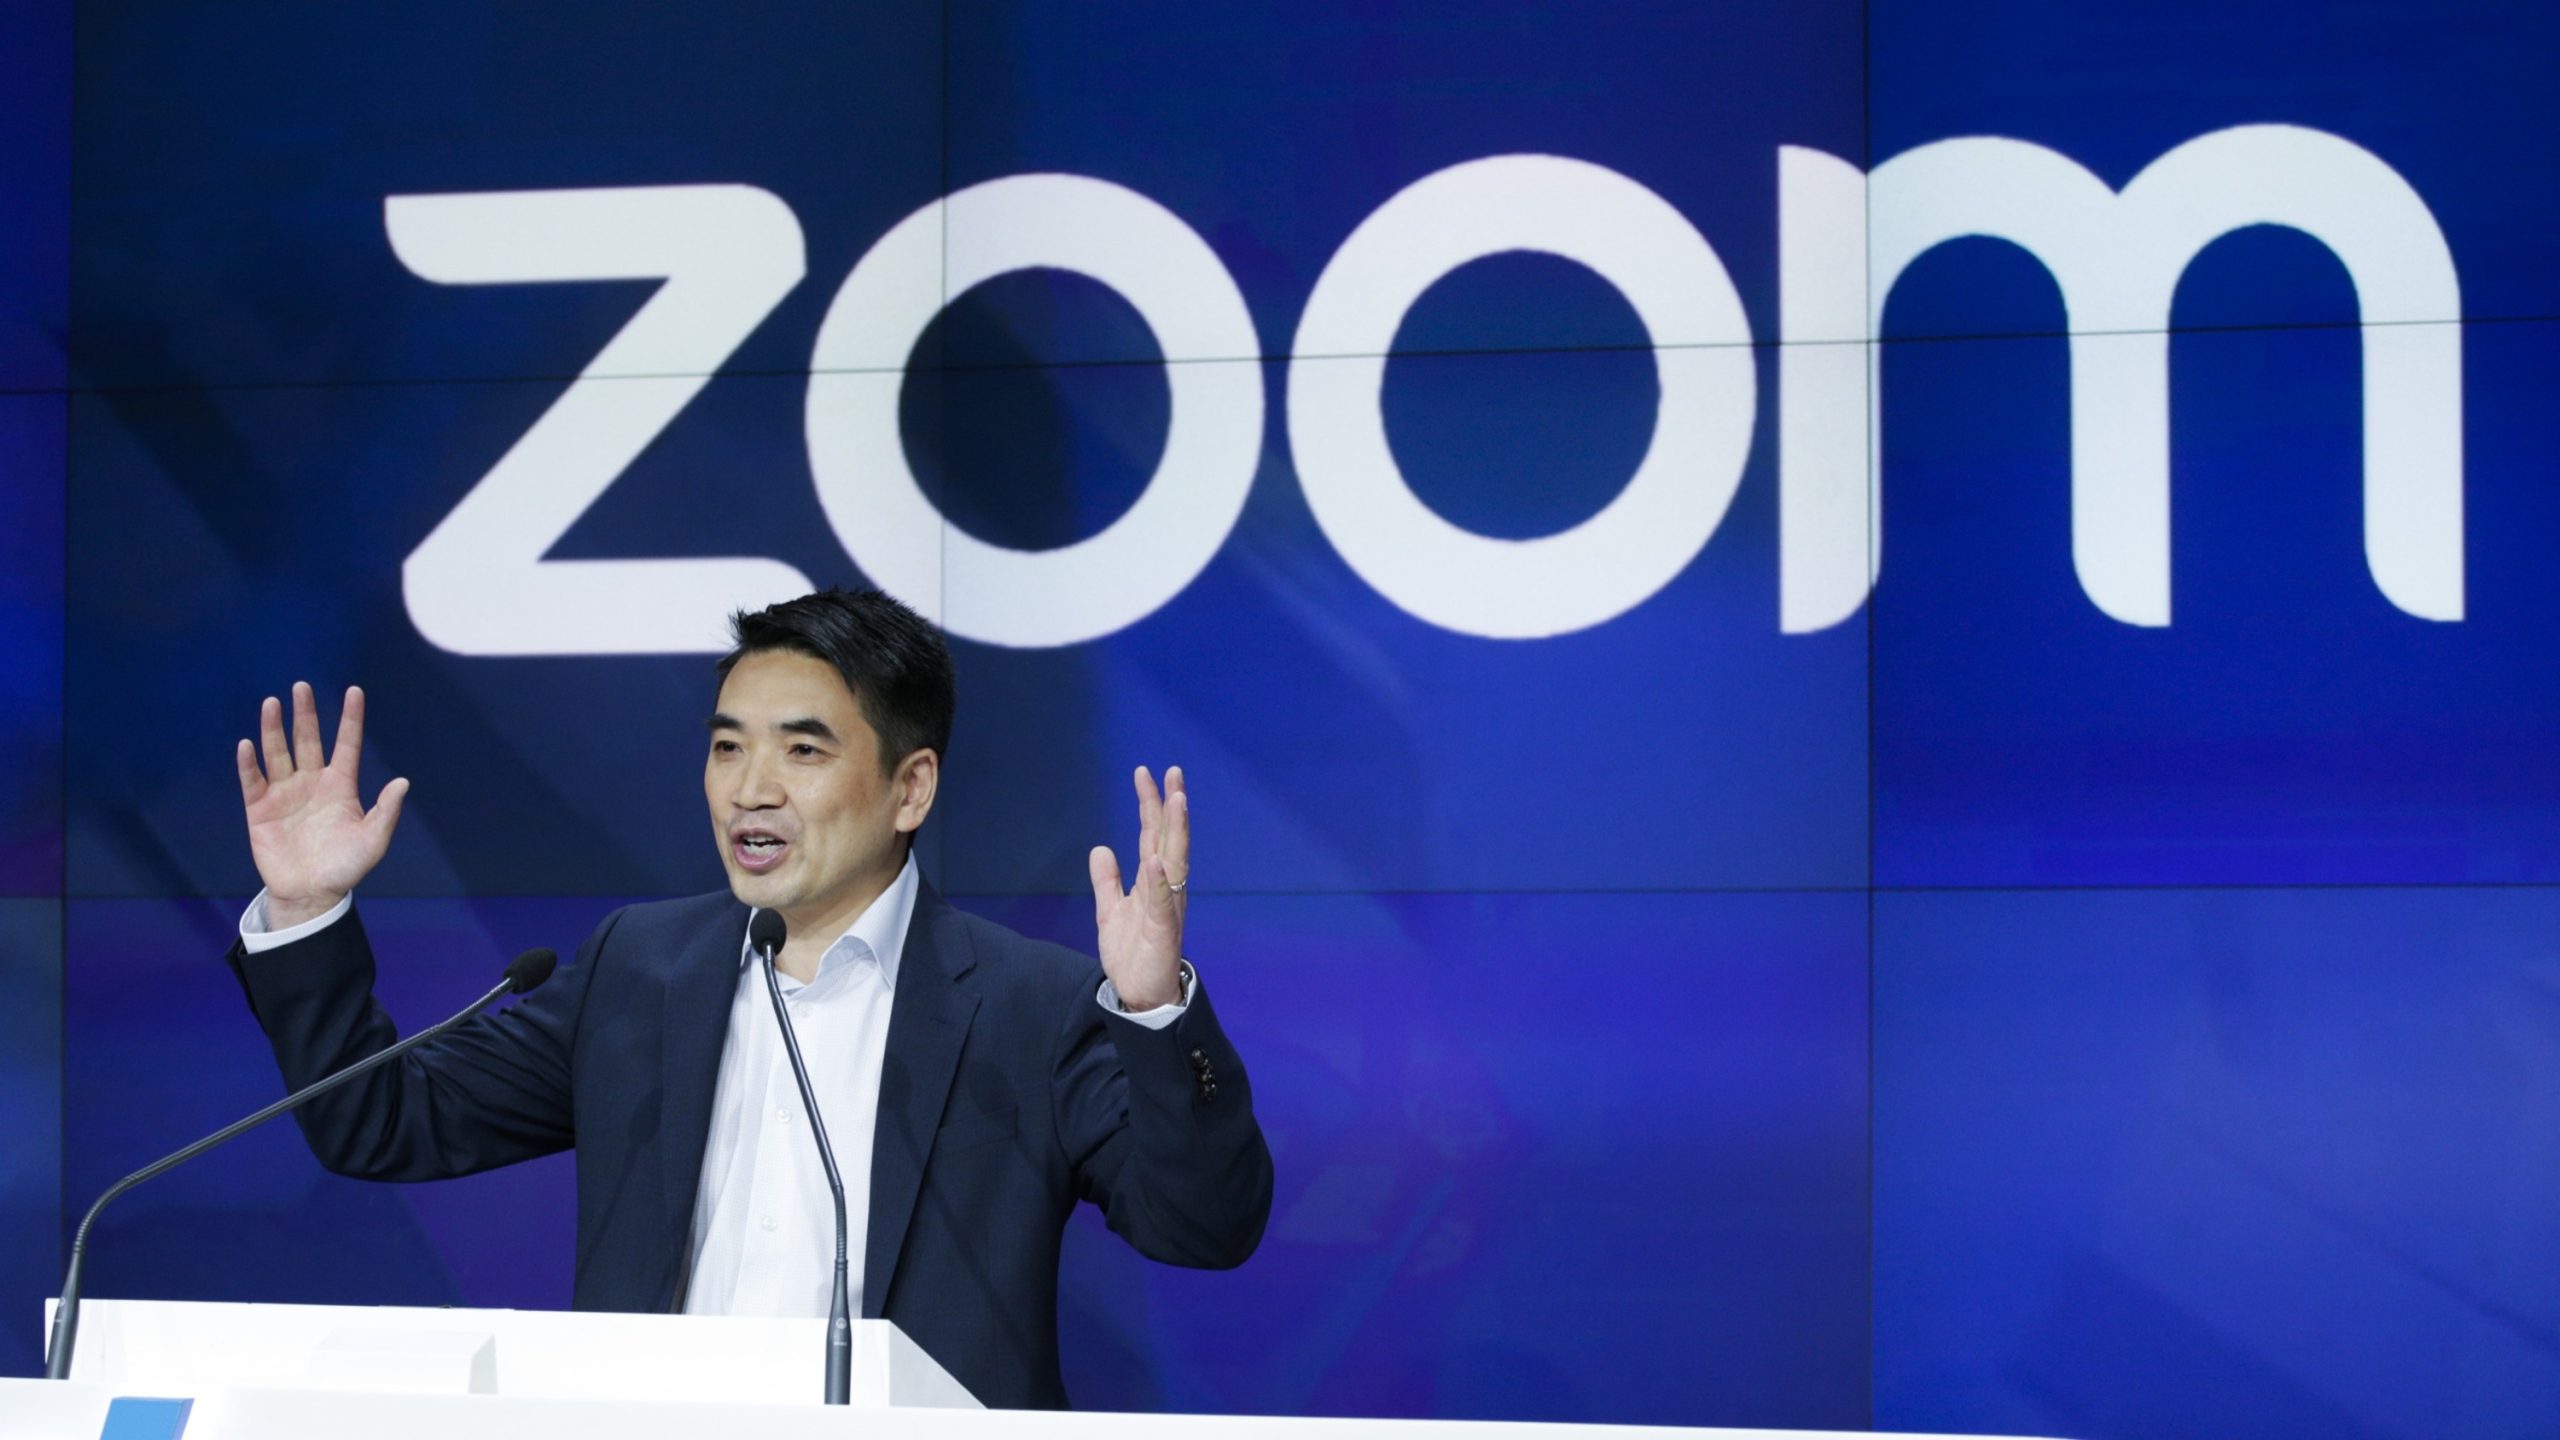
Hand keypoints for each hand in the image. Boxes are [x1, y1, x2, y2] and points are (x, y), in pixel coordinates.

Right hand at [236, 682, 409, 929]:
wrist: (312, 894)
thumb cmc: (346, 867)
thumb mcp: (373, 841)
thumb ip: (386, 811)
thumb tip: (403, 782)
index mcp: (341, 785)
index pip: (347, 744)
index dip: (350, 718)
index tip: (355, 690)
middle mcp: (312, 782)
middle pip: (308, 740)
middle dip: (305, 714)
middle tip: (302, 686)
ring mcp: (285, 793)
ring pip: (278, 753)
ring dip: (275, 729)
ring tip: (273, 702)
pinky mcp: (260, 809)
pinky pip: (253, 780)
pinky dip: (249, 764)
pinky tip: (247, 745)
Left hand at [1088, 765, 1188, 1011]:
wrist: (1140, 995)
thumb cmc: (1133, 954)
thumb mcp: (1110, 911)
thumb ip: (1107, 881)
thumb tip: (1101, 848)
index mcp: (1153, 881)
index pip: (1153, 834)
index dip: (1150, 804)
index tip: (1146, 773)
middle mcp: (1165, 888)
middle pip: (1169, 839)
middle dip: (1171, 805)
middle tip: (1173, 772)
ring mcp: (1167, 907)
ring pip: (1174, 862)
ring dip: (1176, 831)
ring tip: (1176, 800)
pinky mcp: (1163, 930)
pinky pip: (1162, 902)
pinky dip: (1159, 880)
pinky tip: (1155, 860)